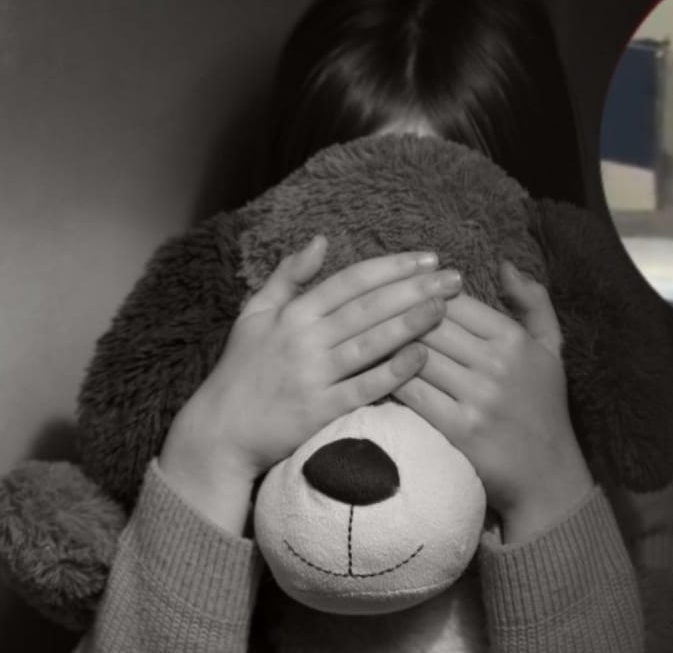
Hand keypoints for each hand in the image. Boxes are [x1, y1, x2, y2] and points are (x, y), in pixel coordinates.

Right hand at [159, 236, 462, 531]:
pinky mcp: (319, 411)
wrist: (220, 431)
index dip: (392, 267)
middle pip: (368, 306)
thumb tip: (321, 240)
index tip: (428, 258)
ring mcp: (312, 375)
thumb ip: (287, 276)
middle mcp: (304, 339)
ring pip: (370, 342)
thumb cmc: (241, 370)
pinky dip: (393, 371)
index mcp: (293, 313)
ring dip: (410, 323)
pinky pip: (363, 387)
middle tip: (453, 278)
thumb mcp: (254, 313)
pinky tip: (421, 356)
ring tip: (445, 308)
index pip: (351, 280)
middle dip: (414, 288)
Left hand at [394, 261, 593, 543]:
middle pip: (428, 324)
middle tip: (368, 313)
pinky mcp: (458, 429)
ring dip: (386, 345)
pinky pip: (411, 394)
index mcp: (513, 338)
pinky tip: (371, 374)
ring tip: (362, 338)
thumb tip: (503, 264)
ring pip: (414, 355)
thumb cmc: (545, 405)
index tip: (401, 296)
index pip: (454, 301)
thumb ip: (533, 301)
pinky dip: (388, 380)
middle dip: (397, 316)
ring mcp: (477, 397)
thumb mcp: (551, 347)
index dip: (422, 294)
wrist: (548, 474)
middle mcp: (496, 364)